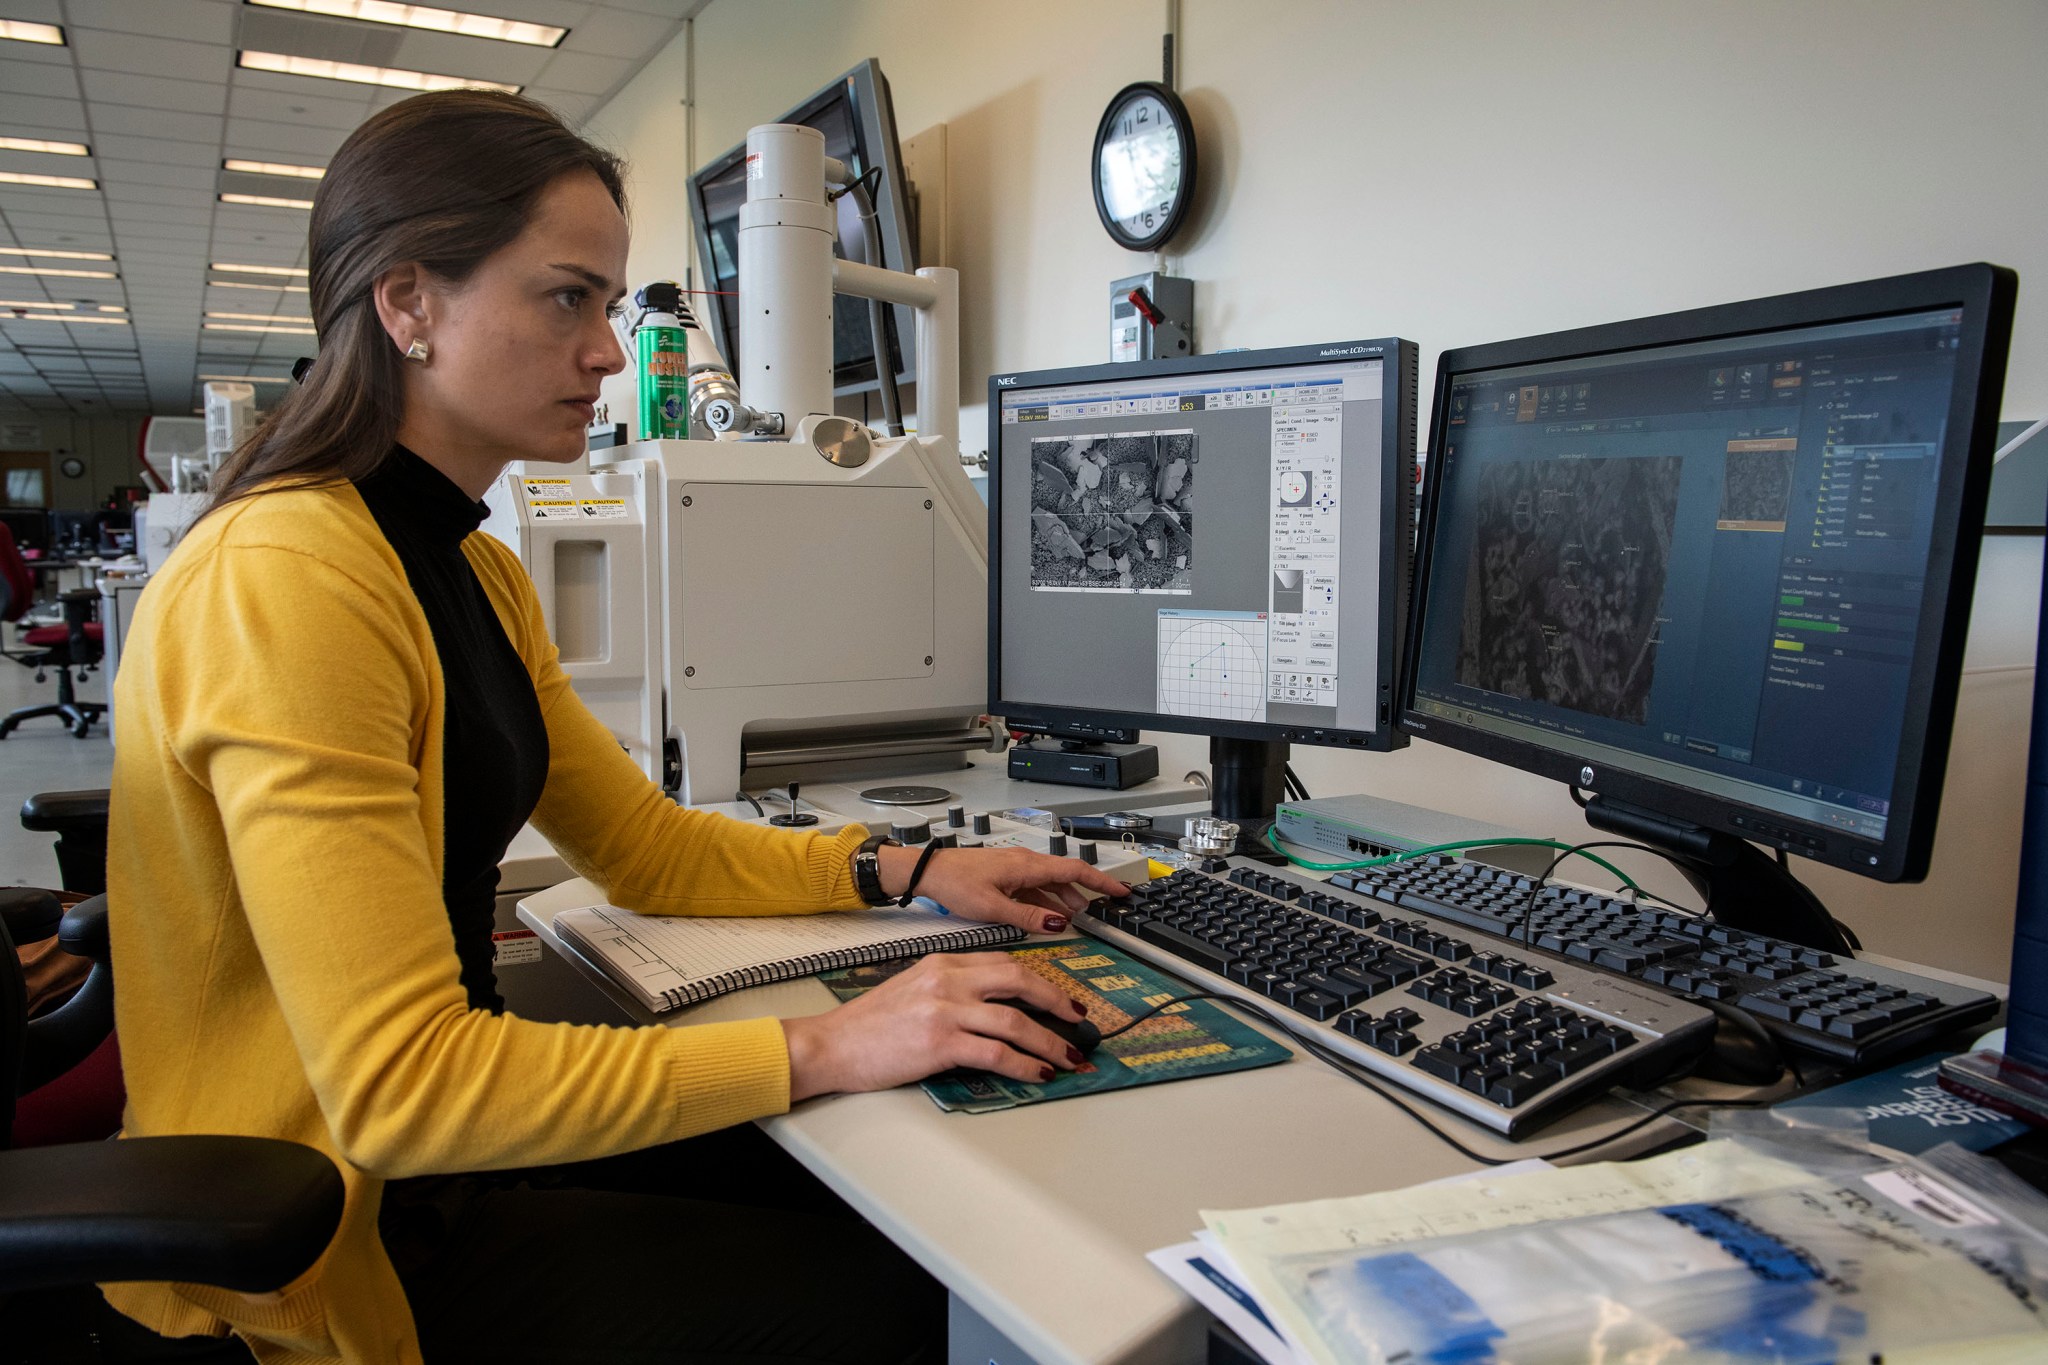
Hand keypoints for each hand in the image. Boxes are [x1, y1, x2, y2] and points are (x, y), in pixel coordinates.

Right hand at [781, 952, 1093, 1098]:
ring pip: (1015, 1021)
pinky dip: (1025, 1064)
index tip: (1059, 997)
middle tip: (1078, 1020)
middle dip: (1057, 1001)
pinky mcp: (940, 1044)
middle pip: (1020, 981)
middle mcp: (948, 980)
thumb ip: (952, 987)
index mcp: (943, 962)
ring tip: (1069, 1057)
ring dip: (1050, 1042)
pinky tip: (1039, 1073)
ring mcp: (945, 1011)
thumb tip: (996, 1006)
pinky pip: (997, 1053)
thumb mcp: (913, 987)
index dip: (1040, 980)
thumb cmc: (869, 1024)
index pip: (1005, 963)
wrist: (832, 1045)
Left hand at [874, 843, 1130, 933]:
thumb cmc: (954, 883)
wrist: (927, 872)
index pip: (1075, 870)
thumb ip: (1027, 917)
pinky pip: (1034, 889)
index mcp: (1027, 866)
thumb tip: (1059, 923)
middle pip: (1066, 877)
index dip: (1101, 882)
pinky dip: (1046, 902)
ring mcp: (1015, 869)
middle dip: (1087, 893)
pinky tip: (1047, 917)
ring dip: (1065, 900)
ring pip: (1050, 884)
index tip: (1121, 892)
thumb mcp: (993, 907)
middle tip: (1103, 909)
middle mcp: (1025, 863)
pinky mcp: (1004, 877)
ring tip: (1078, 918)